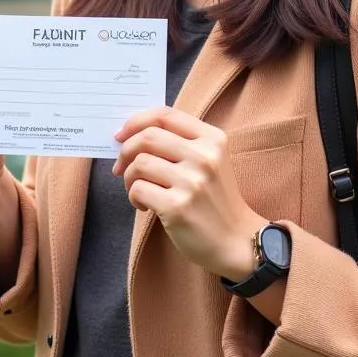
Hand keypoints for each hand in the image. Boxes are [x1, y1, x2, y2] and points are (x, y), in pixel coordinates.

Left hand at [112, 106, 263, 280]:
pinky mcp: (177, 207)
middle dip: (126, 150)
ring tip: (137, 188)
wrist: (237, 241)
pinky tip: (145, 206)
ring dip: (129, 176)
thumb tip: (131, 136)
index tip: (121, 135)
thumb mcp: (210, 161)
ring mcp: (192, 181)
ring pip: (140, 163)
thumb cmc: (215, 200)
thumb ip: (181, 143)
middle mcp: (204, 156)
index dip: (136, 121)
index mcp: (213, 138)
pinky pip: (139, 189)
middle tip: (121, 166)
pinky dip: (134, 196)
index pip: (165, 115)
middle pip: (148, 136)